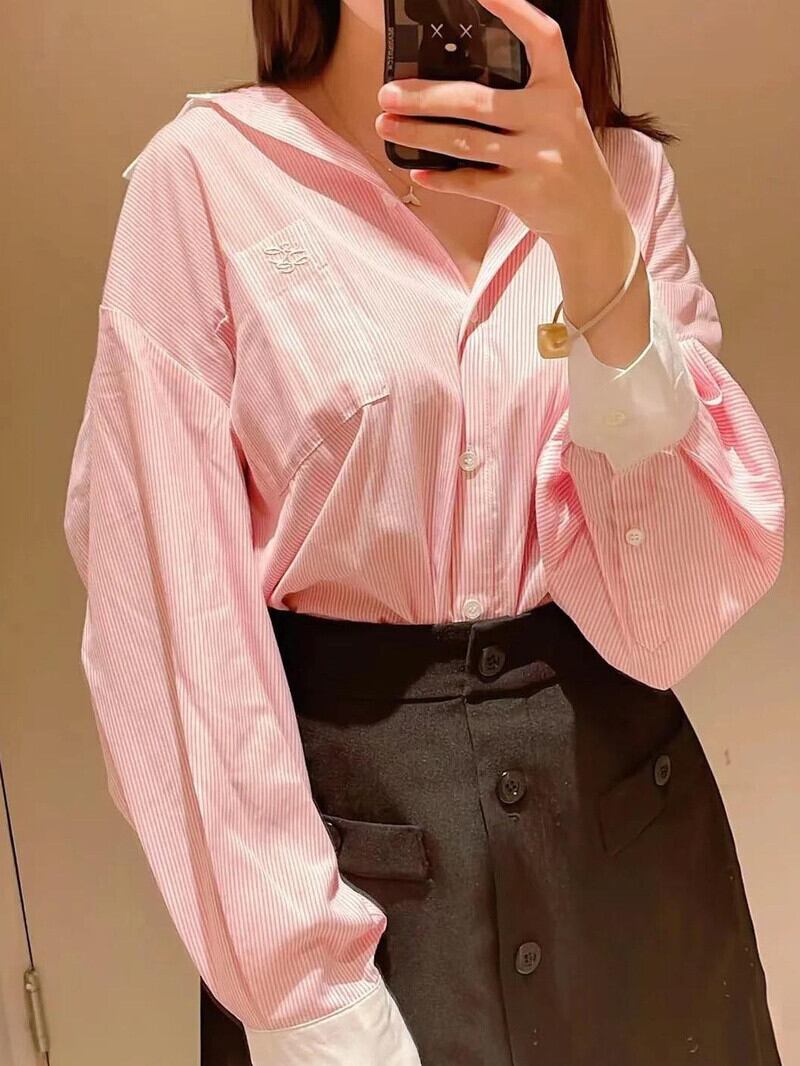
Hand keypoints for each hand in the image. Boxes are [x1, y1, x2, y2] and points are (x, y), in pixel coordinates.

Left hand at [374, 0, 626, 246]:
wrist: (591, 215)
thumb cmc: (561, 157)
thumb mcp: (556, 115)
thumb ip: (519, 95)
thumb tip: (448, 85)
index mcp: (561, 88)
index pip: (543, 37)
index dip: (514, 10)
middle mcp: (552, 118)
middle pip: (476, 101)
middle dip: (425, 98)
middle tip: (388, 94)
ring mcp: (539, 158)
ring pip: (466, 143)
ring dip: (419, 135)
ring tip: (388, 127)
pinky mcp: (525, 193)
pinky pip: (472, 183)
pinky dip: (441, 180)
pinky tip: (417, 172)